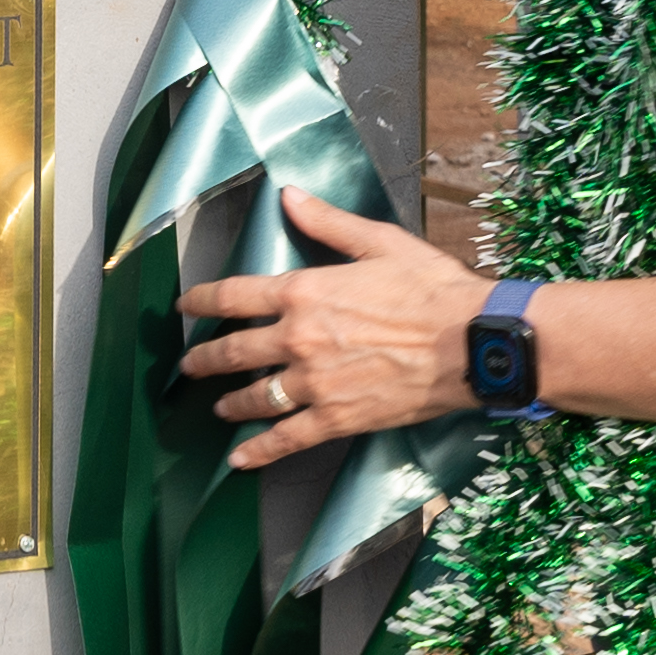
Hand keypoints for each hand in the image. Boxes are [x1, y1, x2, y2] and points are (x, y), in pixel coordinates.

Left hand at [175, 189, 485, 465]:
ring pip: (256, 397)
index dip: (202, 301)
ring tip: (219, 407)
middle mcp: (298, 339)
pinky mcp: (336, 418)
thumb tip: (289, 195)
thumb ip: (327, 223)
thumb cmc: (431, 289)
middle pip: (234, 351)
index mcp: (304, 292)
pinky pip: (286, 439)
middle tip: (189, 366)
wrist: (469, 342)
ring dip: (231, 402)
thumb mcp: (379, 242)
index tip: (185, 307)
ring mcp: (314, 383)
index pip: (234, 296)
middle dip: (206, 359)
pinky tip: (240, 459)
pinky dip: (259, 451)